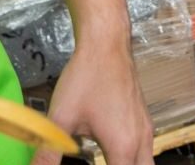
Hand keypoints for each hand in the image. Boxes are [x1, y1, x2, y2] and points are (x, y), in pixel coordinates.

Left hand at [33, 41, 153, 164]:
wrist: (106, 42)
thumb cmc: (85, 77)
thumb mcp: (61, 117)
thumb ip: (48, 152)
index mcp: (123, 147)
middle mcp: (141, 141)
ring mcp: (145, 128)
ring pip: (146, 164)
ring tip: (105, 162)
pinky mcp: (143, 118)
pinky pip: (144, 150)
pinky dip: (132, 160)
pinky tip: (113, 154)